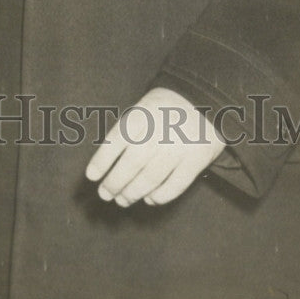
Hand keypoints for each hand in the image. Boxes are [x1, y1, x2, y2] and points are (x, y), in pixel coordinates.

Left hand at [85, 87, 225, 206]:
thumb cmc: (167, 106)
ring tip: (123, 200)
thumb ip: (130, 129)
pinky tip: (150, 199)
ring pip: (151, 178)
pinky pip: (175, 185)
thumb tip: (107, 162)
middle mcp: (160, 131)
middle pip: (132, 164)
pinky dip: (160, 196)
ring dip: (133, 193)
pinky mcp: (197, 160)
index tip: (92, 177)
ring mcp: (179, 147)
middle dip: (115, 183)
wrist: (208, 99)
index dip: (102, 161)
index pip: (117, 140)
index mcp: (144, 114)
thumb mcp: (145, 106)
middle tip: (105, 194)